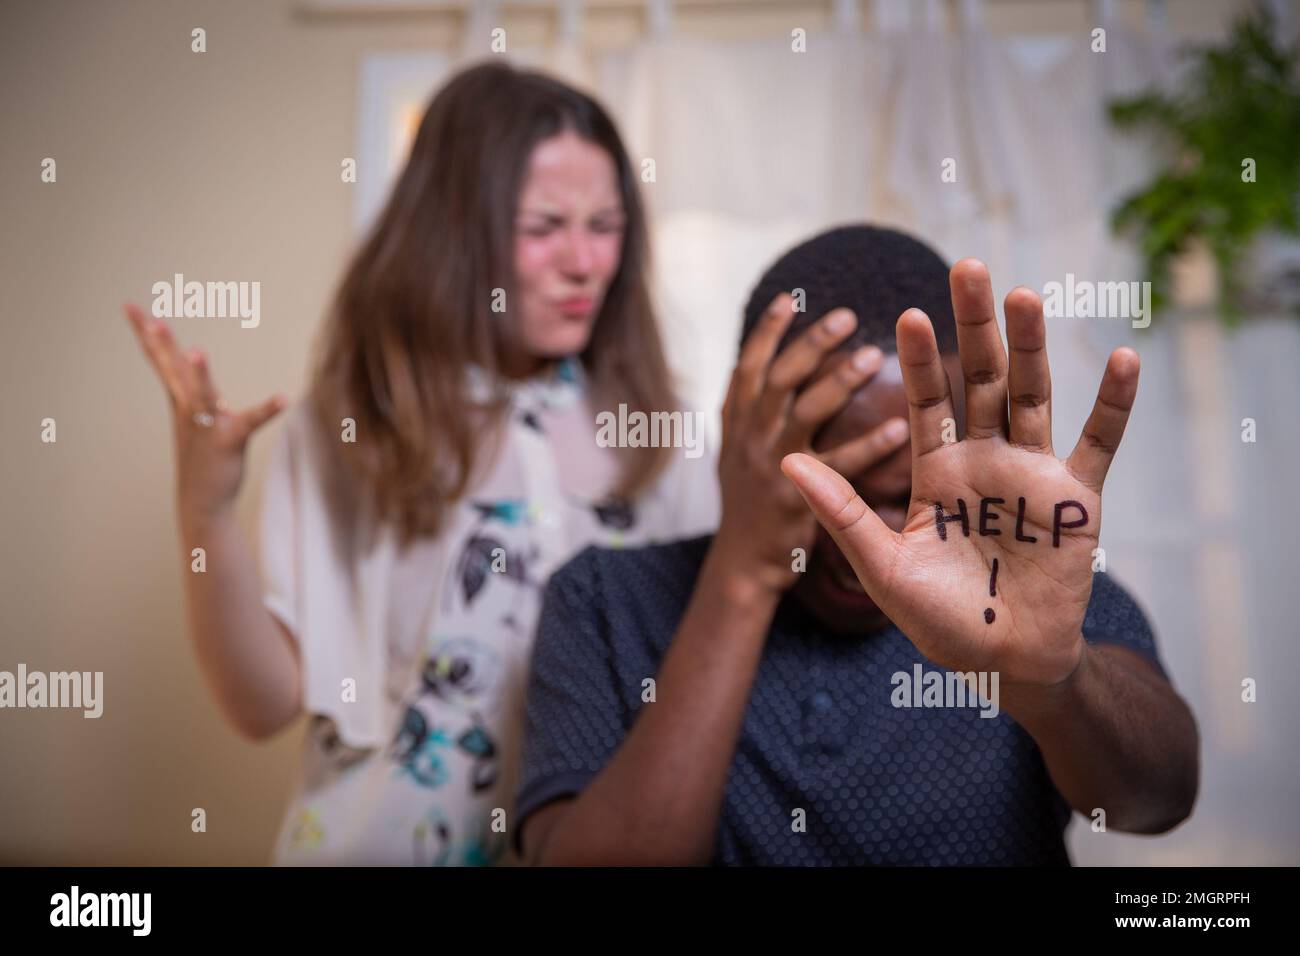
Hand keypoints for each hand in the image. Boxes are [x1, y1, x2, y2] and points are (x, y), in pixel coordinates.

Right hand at [124, 303, 285, 524]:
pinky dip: (267, 409)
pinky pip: (249, 422)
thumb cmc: (203, 457)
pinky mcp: (228, 441)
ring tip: (197, 352)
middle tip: (151, 321)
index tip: (129, 306)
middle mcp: (189, 409)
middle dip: (162, 346)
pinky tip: (283, 397)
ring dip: (199, 375)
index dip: (146, 333)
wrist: (202, 500)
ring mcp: (206, 426)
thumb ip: (202, 397)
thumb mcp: (199, 420)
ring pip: (201, 395)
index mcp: (181, 399)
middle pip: (173, 371)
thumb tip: (208, 383)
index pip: (161, 360)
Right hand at [712, 293, 909, 595]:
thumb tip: (767, 364)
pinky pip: (839, 467)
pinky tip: (898, 429)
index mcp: (735, 426)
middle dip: (811, 344)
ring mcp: (771, 469)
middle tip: (848, 316)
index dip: (765, 332)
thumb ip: (752, 412)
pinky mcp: (798, 502)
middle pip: (779, 379)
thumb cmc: (751, 504)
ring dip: (837, 381)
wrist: (742, 566)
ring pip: (804, 412)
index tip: (788, 299)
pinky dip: (868, 446)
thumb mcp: (738, 451)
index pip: (746, 367)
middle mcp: (749, 441)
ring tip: (872, 356)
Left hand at [781, 260, 1138, 687]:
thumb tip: (785, 461)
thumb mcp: (882, 565)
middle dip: (973, 328)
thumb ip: (842, 511)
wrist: (1003, 660)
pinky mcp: (1077, 497)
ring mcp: (1032, 473)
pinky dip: (1112, 405)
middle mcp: (984, 459)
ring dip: (1031, 348)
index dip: (919, 361)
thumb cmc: (938, 619)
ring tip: (1025, 295)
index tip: (906, 314)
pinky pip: (1098, 442)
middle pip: (978, 381)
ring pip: (1031, 396)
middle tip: (966, 268)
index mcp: (937, 470)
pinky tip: (1121, 359)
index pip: (926, 403)